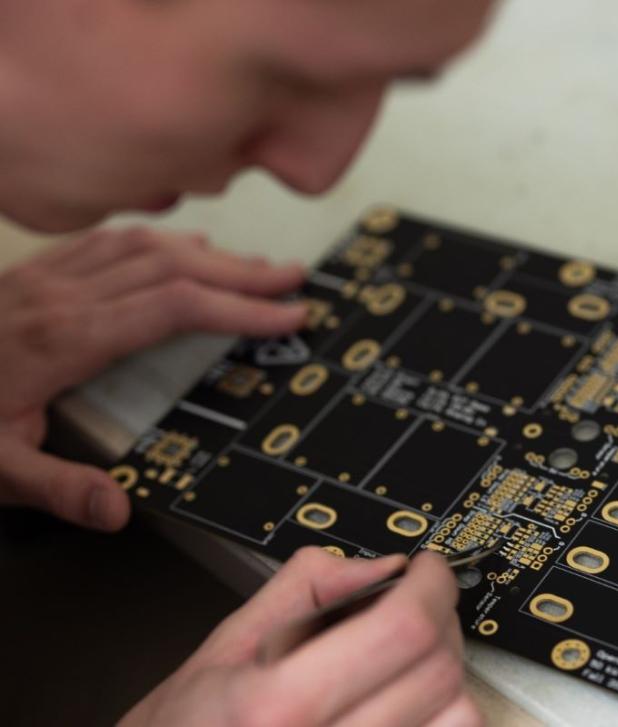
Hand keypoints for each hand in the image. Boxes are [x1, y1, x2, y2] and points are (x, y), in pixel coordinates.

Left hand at [0, 226, 306, 529]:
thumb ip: (56, 487)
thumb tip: (118, 509)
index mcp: (64, 338)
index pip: (173, 308)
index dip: (239, 309)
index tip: (288, 315)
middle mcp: (61, 295)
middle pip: (172, 266)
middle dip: (242, 271)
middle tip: (294, 279)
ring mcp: (45, 278)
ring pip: (143, 246)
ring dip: (208, 252)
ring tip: (254, 264)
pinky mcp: (32, 275)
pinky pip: (107, 242)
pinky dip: (158, 240)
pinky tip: (178, 248)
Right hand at [121, 548, 481, 726]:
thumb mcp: (222, 650)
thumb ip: (305, 591)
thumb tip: (380, 567)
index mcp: (278, 706)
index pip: (403, 628)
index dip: (430, 584)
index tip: (426, 569)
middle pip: (439, 669)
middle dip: (440, 619)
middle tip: (418, 604)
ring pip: (460, 718)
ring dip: (448, 677)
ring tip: (408, 663)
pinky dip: (440, 719)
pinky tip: (407, 705)